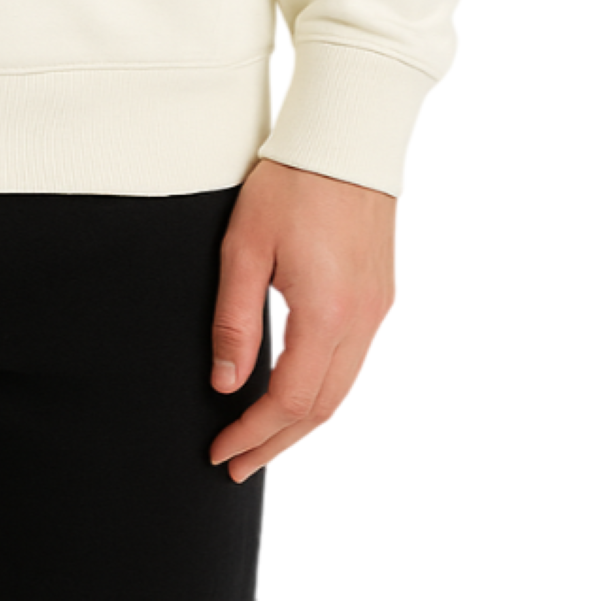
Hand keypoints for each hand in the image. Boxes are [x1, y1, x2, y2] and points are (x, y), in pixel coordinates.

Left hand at [209, 156, 395, 482]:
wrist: (346, 137)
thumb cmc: (290, 183)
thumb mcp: (244, 247)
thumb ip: (234, 320)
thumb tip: (224, 384)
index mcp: (327, 314)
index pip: (288, 400)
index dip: (252, 434)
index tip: (221, 452)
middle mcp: (362, 322)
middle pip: (320, 409)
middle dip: (276, 443)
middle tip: (236, 465)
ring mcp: (377, 310)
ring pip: (341, 390)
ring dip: (300, 422)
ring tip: (260, 439)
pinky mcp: (380, 294)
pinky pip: (353, 362)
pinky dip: (321, 390)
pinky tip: (295, 391)